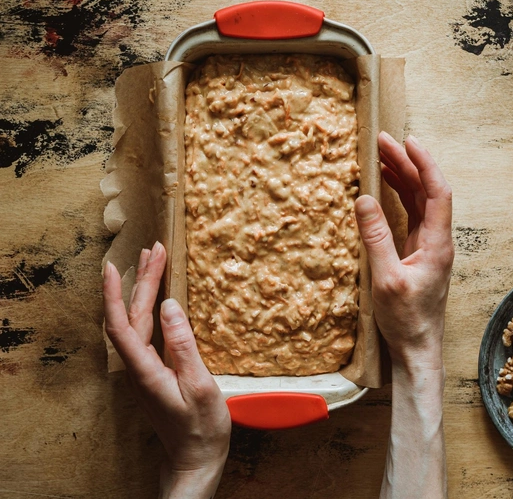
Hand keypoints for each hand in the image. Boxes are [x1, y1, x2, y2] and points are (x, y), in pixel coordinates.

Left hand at [103, 242, 230, 498]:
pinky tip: (159, 300)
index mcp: (145, 371)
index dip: (114, 294)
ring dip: (144, 292)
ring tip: (154, 264)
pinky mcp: (153, 372)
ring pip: (137, 323)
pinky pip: (145, 333)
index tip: (113, 266)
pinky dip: (151, 309)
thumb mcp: (200, 386)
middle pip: (130, 317)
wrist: (196, 459)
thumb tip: (170, 306)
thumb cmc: (202, 428)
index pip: (121, 324)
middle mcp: (138, 368)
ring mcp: (144, 371)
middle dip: (140, 281)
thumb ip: (183, 345)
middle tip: (153, 251)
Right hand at [355, 131, 453, 368]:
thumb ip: (375, 238)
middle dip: (406, 163)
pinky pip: (410, 215)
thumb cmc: (406, 319)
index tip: (407, 141)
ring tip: (381, 155)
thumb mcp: (386, 279)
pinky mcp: (418, 253)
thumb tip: (364, 199)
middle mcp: (437, 240)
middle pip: (426, 191)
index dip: (424, 163)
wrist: (417, 348)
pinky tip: (384, 186)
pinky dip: (398, 197)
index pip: (437, 192)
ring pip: (418, 201)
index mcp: (437, 243)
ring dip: (402, 177)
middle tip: (382, 141)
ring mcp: (428, 246)